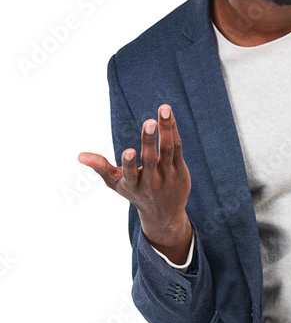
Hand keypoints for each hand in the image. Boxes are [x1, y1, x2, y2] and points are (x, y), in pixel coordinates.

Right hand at [78, 104, 191, 257]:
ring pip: (167, 150)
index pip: (130, 174)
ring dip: (166, 129)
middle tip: (150, 122)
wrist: (165, 213)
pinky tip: (168, 115)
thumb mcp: (116, 184)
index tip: (129, 151)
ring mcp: (167, 175)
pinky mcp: (179, 169)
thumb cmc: (134, 193)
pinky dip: (173, 130)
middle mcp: (151, 181)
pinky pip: (177, 148)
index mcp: (132, 185)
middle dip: (149, 140)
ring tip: (163, 109)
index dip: (129, 163)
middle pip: (151, 160)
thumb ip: (100, 168)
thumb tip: (79, 156)